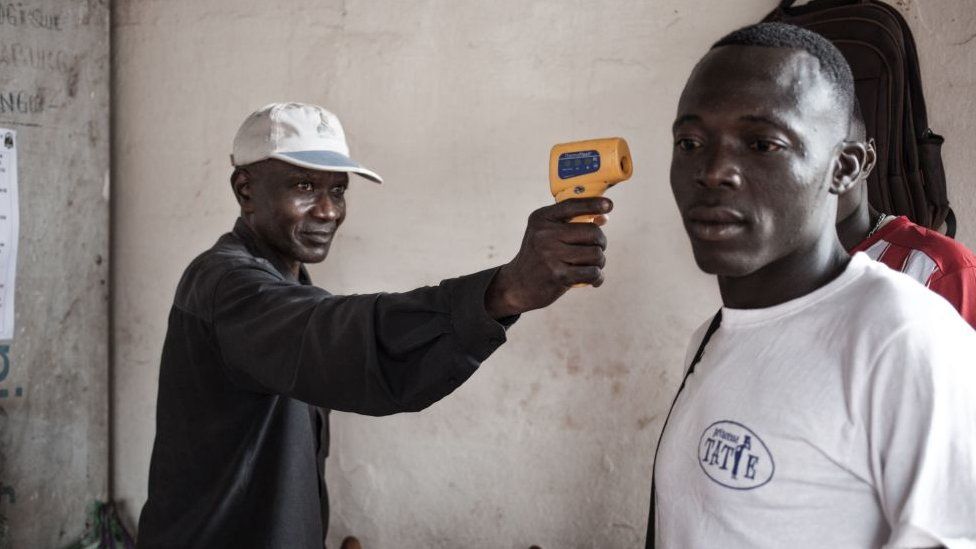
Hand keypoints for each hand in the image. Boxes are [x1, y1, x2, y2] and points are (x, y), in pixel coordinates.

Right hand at [485, 197, 611, 317]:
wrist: (518, 284)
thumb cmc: (539, 256)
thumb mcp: (546, 233)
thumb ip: (571, 223)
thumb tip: (603, 217)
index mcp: (542, 218)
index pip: (572, 205)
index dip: (594, 203)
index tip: (608, 205)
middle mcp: (544, 234)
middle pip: (592, 232)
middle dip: (601, 242)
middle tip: (597, 249)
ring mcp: (550, 255)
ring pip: (595, 254)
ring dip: (600, 261)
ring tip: (592, 265)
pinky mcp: (558, 276)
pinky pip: (592, 272)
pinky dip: (598, 277)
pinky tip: (594, 279)